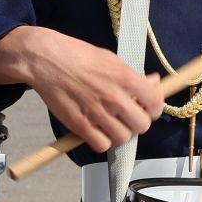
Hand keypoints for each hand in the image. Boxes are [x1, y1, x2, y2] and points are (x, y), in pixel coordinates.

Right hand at [0, 26, 162, 153]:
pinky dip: (102, 141)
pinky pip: (101, 145)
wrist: (46, 59)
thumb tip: (153, 83)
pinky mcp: (80, 125)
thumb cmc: (77, 56)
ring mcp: (97, 113)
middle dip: (138, 122)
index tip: (148, 109)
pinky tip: (98, 130)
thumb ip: (133, 76)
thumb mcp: (111, 59)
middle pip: (142, 125)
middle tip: (128, 116)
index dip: (154, 109)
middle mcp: (115, 98)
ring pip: (123, 138)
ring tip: (112, 123)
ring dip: (120, 132)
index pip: (155, 104)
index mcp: (126, 78)